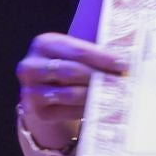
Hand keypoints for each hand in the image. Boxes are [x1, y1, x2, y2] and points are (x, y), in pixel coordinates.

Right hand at [15, 32, 125, 150]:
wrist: (44, 89)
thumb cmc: (66, 66)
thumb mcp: (73, 54)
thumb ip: (93, 55)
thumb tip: (124, 62)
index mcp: (43, 44)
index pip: (76, 50)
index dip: (101, 57)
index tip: (123, 64)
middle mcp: (31, 66)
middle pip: (71, 71)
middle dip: (99, 77)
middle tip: (121, 82)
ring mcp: (31, 90)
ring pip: (70, 94)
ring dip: (95, 95)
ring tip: (115, 95)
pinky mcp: (37, 111)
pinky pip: (68, 111)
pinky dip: (87, 109)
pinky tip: (102, 106)